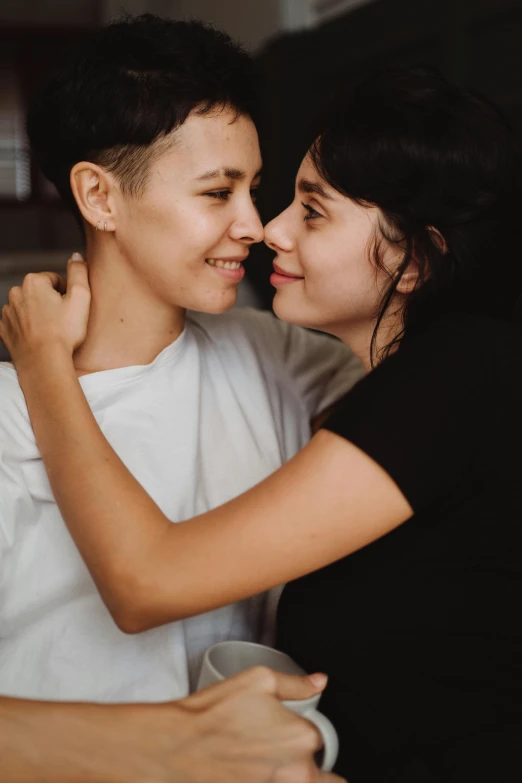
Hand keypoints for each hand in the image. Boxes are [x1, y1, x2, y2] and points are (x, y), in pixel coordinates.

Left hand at [0, 254, 90, 369]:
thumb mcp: (81, 298)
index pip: (55, 280)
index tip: (70, 310)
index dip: (66, 294)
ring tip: (50, 331)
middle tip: (62, 321)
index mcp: (33, 282)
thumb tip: (76, 256)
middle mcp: (15, 293)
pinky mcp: (3, 329)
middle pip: (39, 292)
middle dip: (50, 303)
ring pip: (27, 307)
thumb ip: (79, 272)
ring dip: (38, 315)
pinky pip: (17, 323)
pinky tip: (37, 337)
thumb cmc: (64, 332)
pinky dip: (26, 328)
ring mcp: (7, 312)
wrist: (43, 363)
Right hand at [177, 666, 344, 781]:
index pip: (325, 741)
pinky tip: (253, 771)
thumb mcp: (259, 680)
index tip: (292, 732)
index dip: (309, 734)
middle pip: (328, 779)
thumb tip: (319, 682)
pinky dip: (270, 781)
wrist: (176, 746)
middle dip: (315, 769)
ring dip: (294, 777)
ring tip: (267, 762)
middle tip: (287, 755)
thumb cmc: (214, 713)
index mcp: (302, 739)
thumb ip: (296, 684)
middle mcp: (295, 774)